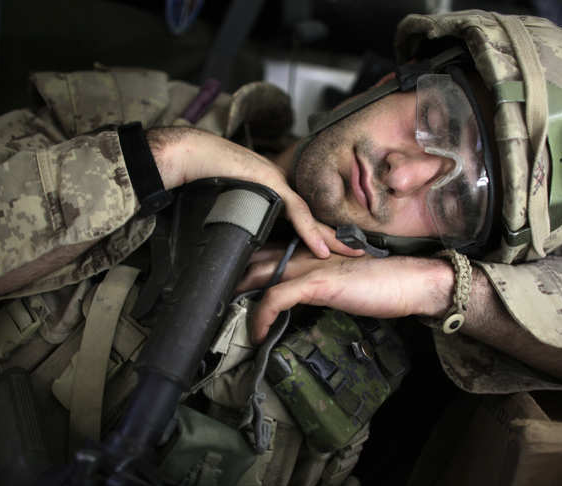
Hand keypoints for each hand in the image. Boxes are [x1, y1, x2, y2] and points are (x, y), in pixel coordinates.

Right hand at [147, 127, 361, 258]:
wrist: (198, 156)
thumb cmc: (213, 177)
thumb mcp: (236, 206)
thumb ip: (250, 222)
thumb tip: (253, 247)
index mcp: (276, 196)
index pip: (307, 220)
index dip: (324, 236)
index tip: (341, 251)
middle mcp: (283, 190)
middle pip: (317, 219)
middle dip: (340, 238)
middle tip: (362, 253)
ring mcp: (279, 185)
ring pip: (312, 217)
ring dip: (333, 238)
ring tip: (353, 253)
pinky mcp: (271, 183)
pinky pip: (295, 212)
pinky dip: (308, 232)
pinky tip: (321, 249)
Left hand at [238, 247, 455, 341]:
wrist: (409, 281)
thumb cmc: (381, 284)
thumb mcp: (342, 282)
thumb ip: (319, 284)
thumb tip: (300, 302)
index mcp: (313, 251)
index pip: (270, 251)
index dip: (249, 266)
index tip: (234, 285)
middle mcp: (307, 253)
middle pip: (257, 257)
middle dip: (234, 276)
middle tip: (215, 298)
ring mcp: (311, 265)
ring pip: (260, 272)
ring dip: (239, 293)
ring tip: (224, 314)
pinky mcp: (318, 282)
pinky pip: (277, 296)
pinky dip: (262, 315)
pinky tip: (257, 332)